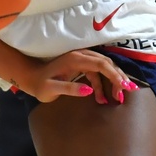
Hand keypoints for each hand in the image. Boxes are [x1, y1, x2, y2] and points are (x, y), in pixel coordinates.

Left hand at [19, 49, 137, 105]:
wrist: (30, 77)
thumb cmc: (39, 84)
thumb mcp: (51, 89)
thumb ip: (69, 89)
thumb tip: (90, 91)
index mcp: (75, 59)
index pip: (101, 64)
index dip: (114, 74)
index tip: (124, 86)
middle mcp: (80, 56)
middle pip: (106, 64)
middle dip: (117, 78)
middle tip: (125, 94)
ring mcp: (80, 60)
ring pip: (103, 68)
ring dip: (112, 81)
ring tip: (117, 98)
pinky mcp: (80, 66)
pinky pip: (97, 73)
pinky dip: (102, 84)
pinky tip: (102, 98)